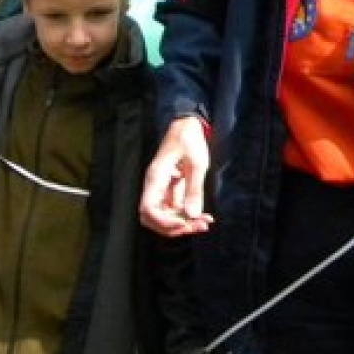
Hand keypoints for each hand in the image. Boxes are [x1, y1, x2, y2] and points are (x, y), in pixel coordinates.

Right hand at [140, 116, 213, 235]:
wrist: (187, 126)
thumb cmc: (189, 139)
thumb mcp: (196, 163)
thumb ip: (193, 189)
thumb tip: (192, 215)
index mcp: (155, 178)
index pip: (148, 209)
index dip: (164, 222)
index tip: (185, 223)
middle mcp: (154, 186)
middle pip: (153, 218)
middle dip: (174, 228)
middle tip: (198, 227)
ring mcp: (161, 189)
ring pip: (164, 216)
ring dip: (182, 224)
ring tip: (205, 222)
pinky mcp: (170, 189)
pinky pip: (174, 209)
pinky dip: (187, 216)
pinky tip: (203, 216)